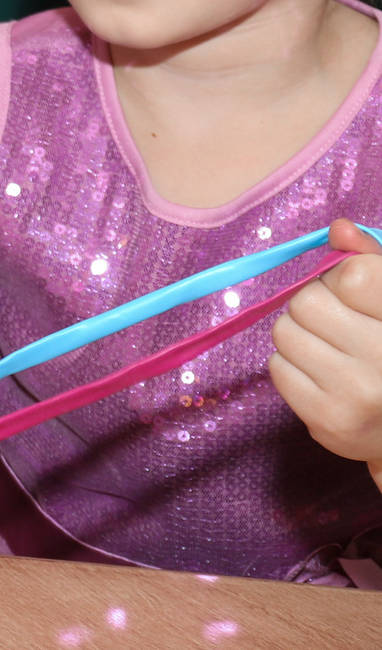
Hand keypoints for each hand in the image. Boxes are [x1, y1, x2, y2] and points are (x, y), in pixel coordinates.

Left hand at [270, 220, 381, 486]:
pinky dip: (293, 367)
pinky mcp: (328, 421)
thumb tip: (338, 228)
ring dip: (300, 336)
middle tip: (338, 324)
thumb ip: (372, 263)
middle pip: (308, 301)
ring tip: (332, 352)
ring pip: (285, 332)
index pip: (351, 275)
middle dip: (315, 306)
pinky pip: (277, 368)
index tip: (353, 294)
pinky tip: (324, 378)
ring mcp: (358, 394)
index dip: (342, 278)